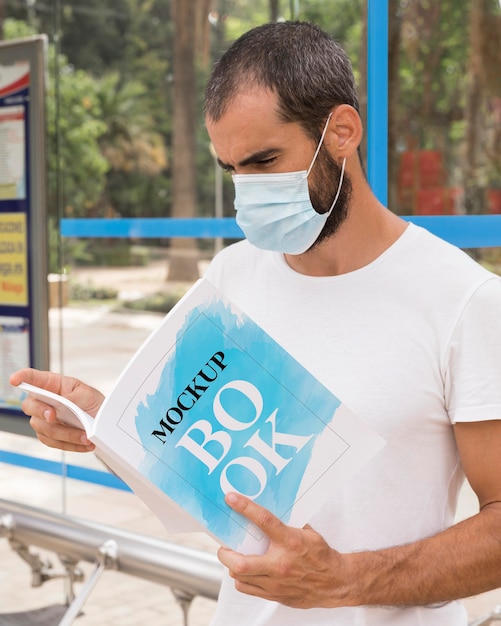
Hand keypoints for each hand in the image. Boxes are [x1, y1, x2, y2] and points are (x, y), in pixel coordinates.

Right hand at [10, 368, 104, 452]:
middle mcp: (44, 402)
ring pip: (45, 428)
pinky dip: (70, 444)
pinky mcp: (49, 437)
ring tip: (85, 436)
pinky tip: (84, 443)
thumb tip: (63, 403)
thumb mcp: (87, 394)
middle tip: (53, 415)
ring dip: (67, 434)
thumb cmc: (92, 402)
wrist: (101, 422)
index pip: (33, 378)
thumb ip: (72, 398)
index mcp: (52, 384)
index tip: (15, 379)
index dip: (22, 377)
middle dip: (41, 411)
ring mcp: (43, 420)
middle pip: (30, 406)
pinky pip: (54, 443)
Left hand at [218, 492, 350, 608]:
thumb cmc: (321, 555)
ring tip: (234, 558)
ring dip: (233, 567)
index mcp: (290, 542)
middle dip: (225, 553)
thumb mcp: (307, 533)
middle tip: (223, 546)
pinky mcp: (276, 595)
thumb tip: (269, 511)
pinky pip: (249, 589)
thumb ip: (288, 524)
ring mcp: (276, 583)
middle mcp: (280, 564)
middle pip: (240, 563)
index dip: (244, 507)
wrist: (335, 582)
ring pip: (240, 578)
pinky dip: (243, 579)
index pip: (263, 520)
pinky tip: (247, 571)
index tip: (230, 498)